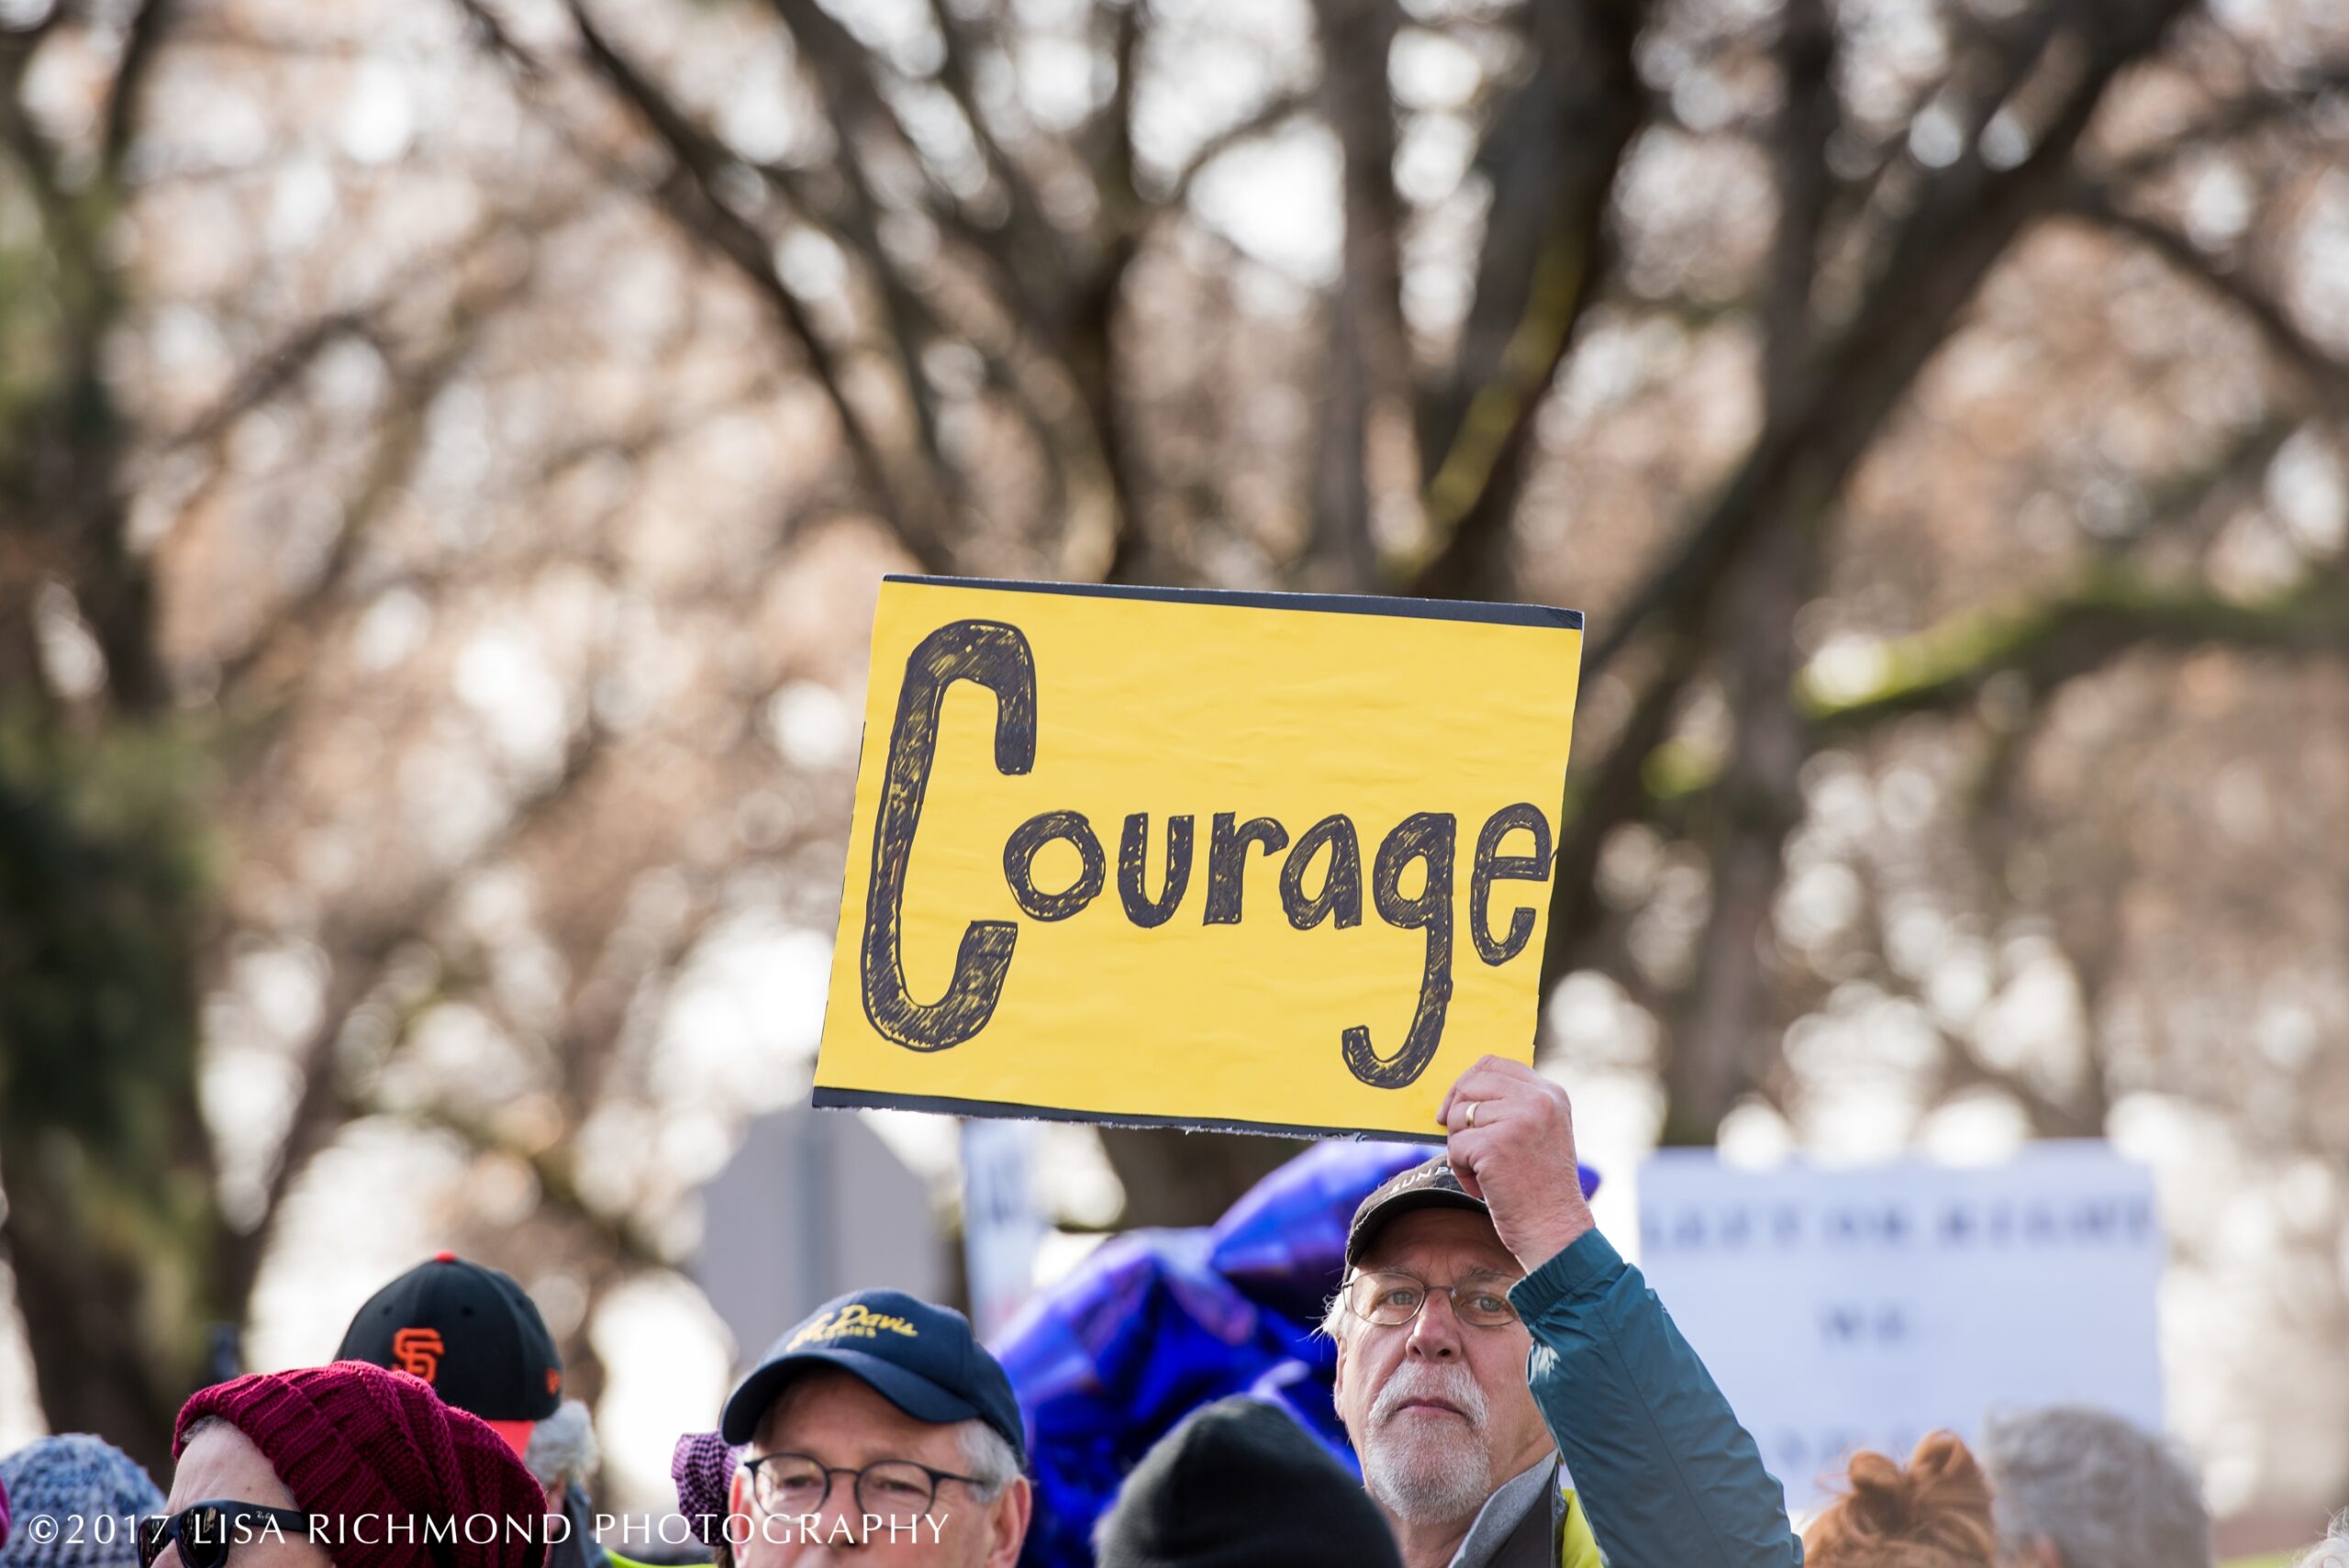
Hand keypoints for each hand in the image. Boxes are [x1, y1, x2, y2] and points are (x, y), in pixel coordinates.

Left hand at [1438, 1055, 1595, 1271]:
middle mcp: (1538, 1100)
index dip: (1468, 1081)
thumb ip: (1512, 1105)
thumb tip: (1460, 1092)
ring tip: (1484, 1173)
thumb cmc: (1541, 1188)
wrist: (1556, 1231)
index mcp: (1550, 1093)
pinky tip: (1482, 1187)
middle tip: (1463, 1145)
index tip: (1456, 1105)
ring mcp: (1517, 1120)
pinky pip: (1455, 1146)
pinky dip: (1460, 1169)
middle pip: (1471, 1083)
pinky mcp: (1495, 1145)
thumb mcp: (1540, 1133)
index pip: (1495, 1064)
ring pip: (1459, 1116)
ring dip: (1461, 1148)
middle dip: (1456, 1112)